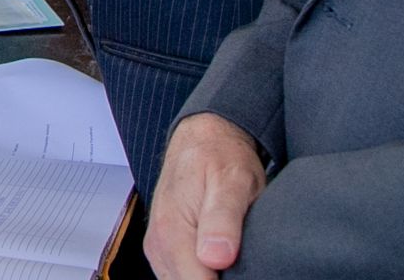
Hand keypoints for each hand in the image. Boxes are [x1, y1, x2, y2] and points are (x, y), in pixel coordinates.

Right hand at [146, 113, 266, 278]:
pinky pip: (177, 276)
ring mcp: (158, 246)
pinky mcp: (163, 247)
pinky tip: (217, 267)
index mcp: (173, 230)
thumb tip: (215, 258)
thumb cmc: (219, 156)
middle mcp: (159, 242)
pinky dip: (196, 275)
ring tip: (233, 266)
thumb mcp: (232, 181)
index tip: (244, 273)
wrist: (202, 137)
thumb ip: (222, 220)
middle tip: (243, 265)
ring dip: (205, 279)